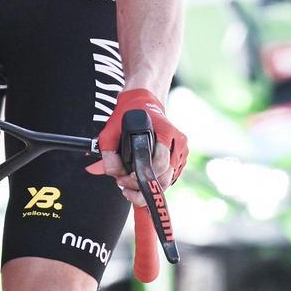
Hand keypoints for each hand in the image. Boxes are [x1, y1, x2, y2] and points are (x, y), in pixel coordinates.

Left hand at [87, 89, 187, 206]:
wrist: (142, 103)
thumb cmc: (128, 115)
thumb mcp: (111, 130)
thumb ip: (109, 152)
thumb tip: (114, 173)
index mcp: (165, 131)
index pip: (161, 163)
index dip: (145, 175)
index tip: (128, 177)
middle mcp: (177, 142)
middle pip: (166, 175)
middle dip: (143, 185)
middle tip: (124, 184)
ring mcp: (181, 151)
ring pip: (168, 180)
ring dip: (149, 187)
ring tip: (128, 183)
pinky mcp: (181, 158)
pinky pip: (170, 177)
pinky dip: (156, 183)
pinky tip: (139, 181)